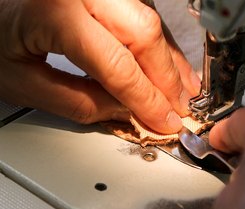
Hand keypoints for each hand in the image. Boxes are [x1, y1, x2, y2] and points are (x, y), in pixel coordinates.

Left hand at [0, 0, 200, 133]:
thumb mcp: (22, 81)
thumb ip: (78, 102)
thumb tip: (126, 111)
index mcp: (55, 10)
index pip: (117, 64)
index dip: (146, 98)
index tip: (163, 121)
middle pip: (144, 34)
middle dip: (165, 79)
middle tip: (177, 110)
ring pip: (151, 21)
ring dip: (169, 62)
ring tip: (182, 92)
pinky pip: (145, 15)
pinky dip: (160, 45)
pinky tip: (170, 65)